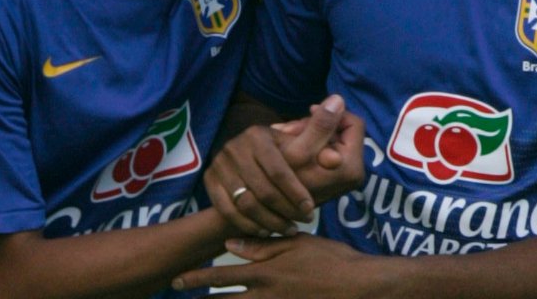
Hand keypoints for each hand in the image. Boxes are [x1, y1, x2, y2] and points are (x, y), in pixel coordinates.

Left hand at [173, 234, 371, 297]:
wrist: (360, 286)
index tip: (176, 281)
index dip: (196, 279)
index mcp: (265, 273)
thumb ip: (262, 246)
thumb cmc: (331, 259)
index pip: (222, 276)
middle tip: (178, 298)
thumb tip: (230, 243)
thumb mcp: (296, 244)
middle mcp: (265, 296)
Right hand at [204, 95, 365, 236]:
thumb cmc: (279, 151)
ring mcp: (219, 164)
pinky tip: (265, 231)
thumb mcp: (297, 143)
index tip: (310, 210)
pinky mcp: (209, 180)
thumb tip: (337, 159)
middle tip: (301, 223)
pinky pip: (228, 211)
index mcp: (258, 134)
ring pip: (245, 204)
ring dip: (269, 222)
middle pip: (263, 190)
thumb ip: (320, 146)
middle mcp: (234, 147)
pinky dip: (248, 225)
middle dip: (286, 211)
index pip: (280, 171)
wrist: (243, 154)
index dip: (297, 194)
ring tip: (288, 229)